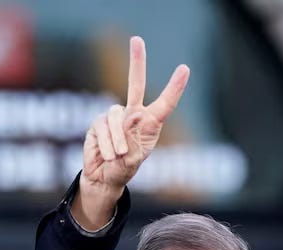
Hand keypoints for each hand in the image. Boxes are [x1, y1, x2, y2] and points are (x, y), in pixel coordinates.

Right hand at [72, 36, 189, 226]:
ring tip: (118, 155)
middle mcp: (133, 115)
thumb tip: (129, 115)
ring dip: (118, 140)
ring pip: (116, 117)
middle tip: (136, 39)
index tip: (184, 69)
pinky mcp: (98, 123)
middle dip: (136, 61)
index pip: (165, 103)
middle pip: (135, 84)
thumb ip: (134, 140)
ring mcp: (114, 117)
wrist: (104, 178)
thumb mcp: (134, 160)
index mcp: (150, 123)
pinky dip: (106, 144)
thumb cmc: (124, 169)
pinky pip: (103, 128)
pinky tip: (107, 155)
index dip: (175, 87)